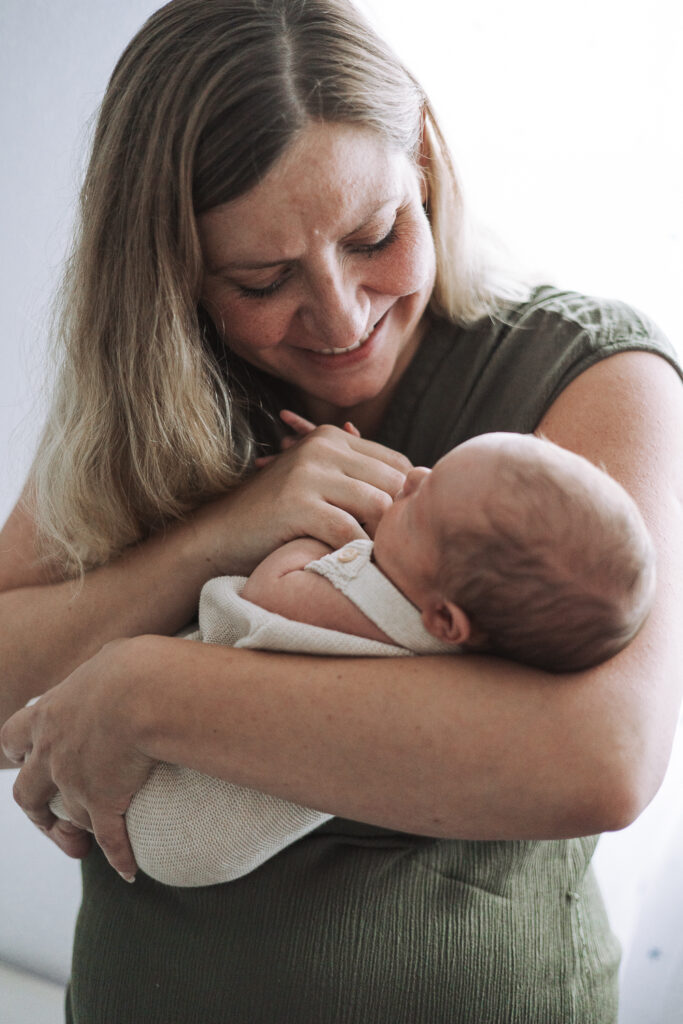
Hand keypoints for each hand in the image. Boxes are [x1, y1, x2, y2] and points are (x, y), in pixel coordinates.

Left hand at [0, 637, 155, 880]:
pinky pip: (110, 838)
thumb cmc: (131, 667)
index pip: (16, 735)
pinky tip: (128, 870)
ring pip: (65, 817)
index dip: (18, 750)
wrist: (142, 693)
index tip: (24, 758)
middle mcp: (53, 753)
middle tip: (48, 818)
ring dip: (71, 834)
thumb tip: (118, 660)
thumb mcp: (110, 658)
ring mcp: (75, 782)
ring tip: (81, 848)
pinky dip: (119, 856)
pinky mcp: (103, 802)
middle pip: (26, 790)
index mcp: (50, 714)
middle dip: (34, 808)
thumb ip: (104, 667)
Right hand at [206, 413, 409, 572]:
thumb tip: (418, 483)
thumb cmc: (277, 516)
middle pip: (393, 483)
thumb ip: (357, 478)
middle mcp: (323, 447)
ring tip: (376, 557)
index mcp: (332, 437)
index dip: (407, 495)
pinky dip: (356, 552)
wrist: (221, 533)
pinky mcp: (297, 504)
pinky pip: (349, 531)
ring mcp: (309, 474)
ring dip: (381, 537)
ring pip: (377, 506)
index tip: (403, 525)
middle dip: (398, 518)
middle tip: (395, 548)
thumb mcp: (317, 483)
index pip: (396, 462)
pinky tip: (351, 563)